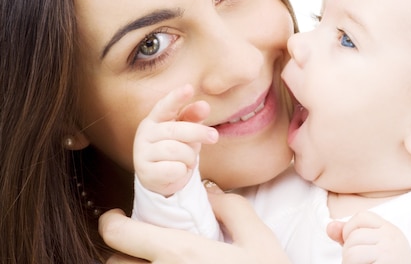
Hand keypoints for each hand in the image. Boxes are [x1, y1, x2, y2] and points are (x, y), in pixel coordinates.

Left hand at [100, 188, 291, 263]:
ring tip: (158, 262)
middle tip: (144, 242)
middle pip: (113, 263)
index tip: (117, 216)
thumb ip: (232, 208)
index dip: (111, 221)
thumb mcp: (259, 239)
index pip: (120, 234)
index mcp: (180, 254)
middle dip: (123, 250)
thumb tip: (209, 193)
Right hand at [133, 84, 217, 196]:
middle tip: (214, 136)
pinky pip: (174, 169)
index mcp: (155, 118)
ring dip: (189, 157)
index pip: (165, 106)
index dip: (176, 98)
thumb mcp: (186, 131)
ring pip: (177, 151)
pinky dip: (182, 171)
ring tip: (188, 160)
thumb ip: (193, 117)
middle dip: (198, 132)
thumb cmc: (176, 148)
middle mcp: (145, 133)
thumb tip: (204, 105)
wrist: (162, 179)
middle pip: (176, 130)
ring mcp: (142, 153)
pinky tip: (178, 171)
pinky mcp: (145, 172)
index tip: (189, 88)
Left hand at [327, 211, 410, 263]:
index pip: (361, 216)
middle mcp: (392, 236)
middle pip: (354, 235)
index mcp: (390, 230)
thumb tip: (330, 227)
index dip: (349, 230)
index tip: (354, 247)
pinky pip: (356, 263)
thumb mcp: (370, 249)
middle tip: (358, 263)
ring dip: (349, 263)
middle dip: (348, 252)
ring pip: (352, 251)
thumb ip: (350, 237)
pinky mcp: (386, 262)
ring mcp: (390, 250)